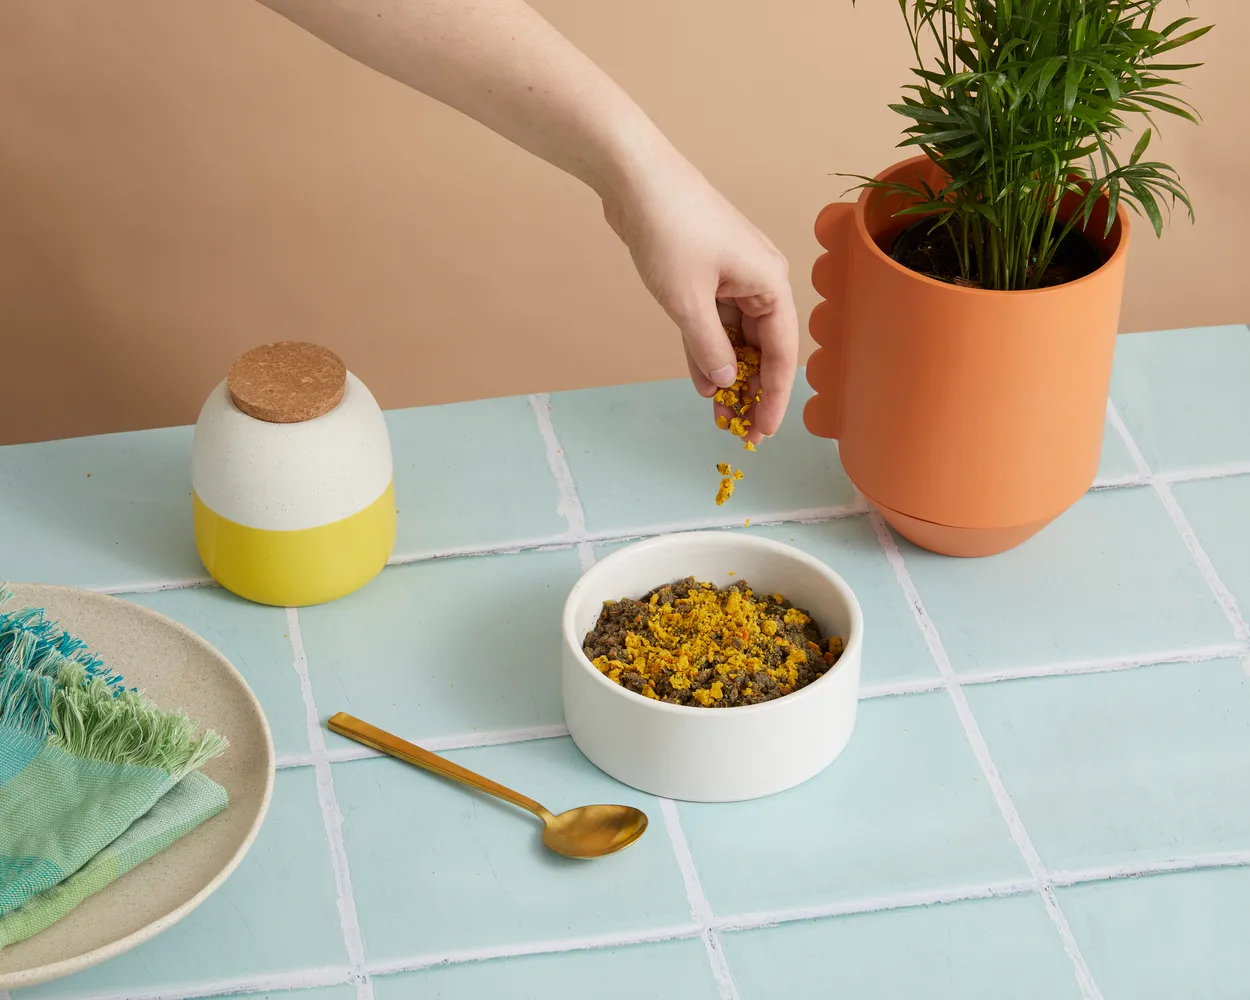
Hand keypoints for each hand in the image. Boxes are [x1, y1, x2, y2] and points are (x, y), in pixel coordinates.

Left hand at [602, 155, 798, 444]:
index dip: (775, 397)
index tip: (765, 432)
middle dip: (751, 389)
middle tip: (739, 429)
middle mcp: (758, 280)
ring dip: (727, 374)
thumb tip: (727, 381)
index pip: (782, 354)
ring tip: (719, 413)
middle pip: (762, 348)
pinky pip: (713, 324)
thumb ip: (709, 348)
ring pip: (736, 338)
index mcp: (769, 283)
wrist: (635, 178)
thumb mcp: (688, 301)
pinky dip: (707, 351)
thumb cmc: (670, 228)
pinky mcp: (705, 275)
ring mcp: (732, 277)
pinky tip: (703, 383)